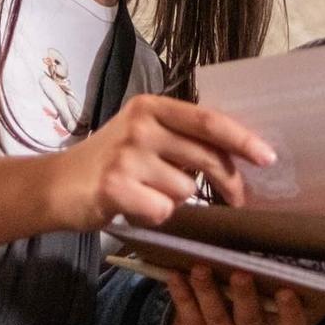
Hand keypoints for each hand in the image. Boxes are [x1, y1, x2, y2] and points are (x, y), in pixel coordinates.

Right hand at [52, 94, 277, 229]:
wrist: (56, 185)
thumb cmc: (111, 161)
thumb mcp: (145, 136)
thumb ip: (183, 139)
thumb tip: (238, 155)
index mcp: (152, 107)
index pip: (208, 121)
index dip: (242, 139)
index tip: (268, 158)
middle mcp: (140, 126)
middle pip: (206, 157)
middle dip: (229, 183)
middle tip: (237, 198)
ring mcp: (126, 156)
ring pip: (186, 190)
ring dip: (176, 200)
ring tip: (148, 193)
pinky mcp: (115, 187)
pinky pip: (163, 211)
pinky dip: (155, 216)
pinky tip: (135, 208)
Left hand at [164, 265, 314, 324]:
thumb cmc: (236, 298)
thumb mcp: (253, 288)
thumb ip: (259, 268)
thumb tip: (253, 225)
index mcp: (271, 318)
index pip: (292, 323)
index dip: (291, 311)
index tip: (286, 291)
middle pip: (249, 317)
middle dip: (244, 295)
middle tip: (240, 274)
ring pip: (216, 316)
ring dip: (208, 291)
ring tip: (200, 269)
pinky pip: (189, 315)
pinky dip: (182, 294)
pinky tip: (176, 276)